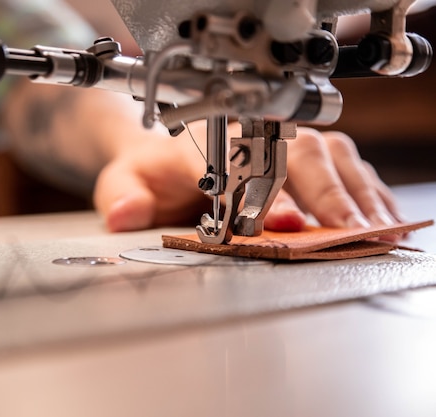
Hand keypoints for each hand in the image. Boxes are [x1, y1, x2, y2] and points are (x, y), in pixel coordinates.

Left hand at [94, 124, 402, 238]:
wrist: (166, 152)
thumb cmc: (153, 169)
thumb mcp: (125, 180)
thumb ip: (121, 195)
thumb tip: (123, 213)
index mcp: (206, 144)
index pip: (241, 165)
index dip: (265, 194)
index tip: (284, 221)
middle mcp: (252, 137)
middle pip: (296, 155)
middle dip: (321, 195)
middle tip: (341, 229)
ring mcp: (283, 142)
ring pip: (329, 155)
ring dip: (350, 193)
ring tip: (367, 229)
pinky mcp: (307, 153)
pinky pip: (345, 164)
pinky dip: (363, 190)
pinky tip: (374, 216)